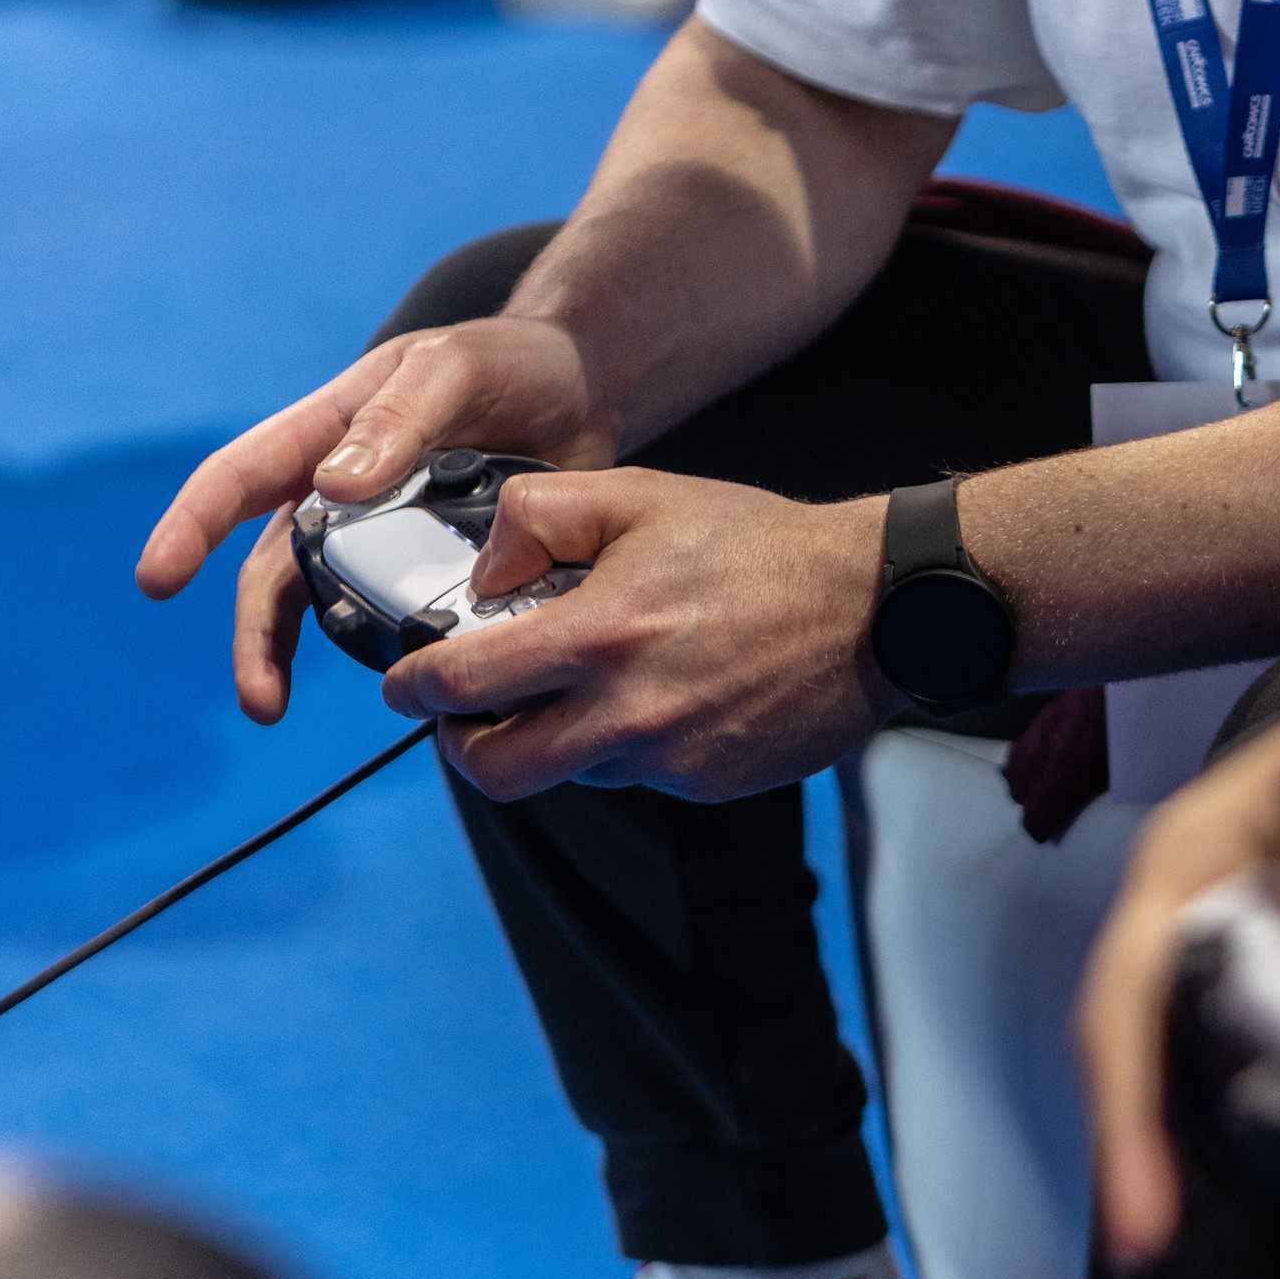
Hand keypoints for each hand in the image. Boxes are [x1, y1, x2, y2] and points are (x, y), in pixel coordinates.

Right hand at [134, 316, 616, 722]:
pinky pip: (402, 613)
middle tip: (259, 697)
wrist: (584, 388)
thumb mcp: (453, 370)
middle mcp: (342, 492)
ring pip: (327, 602)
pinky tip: (407, 687)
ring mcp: (387, 534)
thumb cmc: (507, 360)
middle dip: (255, 634)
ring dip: (300, 655)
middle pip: (275, 568)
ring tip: (277, 707)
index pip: (241, 477)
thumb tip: (331, 486)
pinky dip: (392, 648)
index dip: (192, 525)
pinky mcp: (438, 566)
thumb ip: (398, 419)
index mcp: (328, 434)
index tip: (158, 579)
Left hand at [380, 469, 899, 801]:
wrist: (875, 608)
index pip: (461, 686)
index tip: (404, 684)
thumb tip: (484, 575)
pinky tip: (662, 694)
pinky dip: (627, 745)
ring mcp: (674, 760)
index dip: (413, 688)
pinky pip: (639, 777)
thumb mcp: (638, 495)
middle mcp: (629, 714)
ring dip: (555, 740)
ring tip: (585, 687)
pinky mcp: (711, 783)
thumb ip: (538, 520)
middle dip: (464, 746)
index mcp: (599, 638)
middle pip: (498, 772)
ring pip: (570, 774)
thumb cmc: (760, 546)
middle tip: (468, 715)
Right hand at [1076, 631, 1279, 1264]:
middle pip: (1149, 1057)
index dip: (1122, 1095)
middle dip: (1141, 1158)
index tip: (1142, 1208)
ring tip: (1229, 1268)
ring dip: (1214, 1173)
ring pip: (1214, 1094)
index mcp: (1200, 857)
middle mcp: (1219, 930)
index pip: (1130, 984)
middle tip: (1163, 1256)